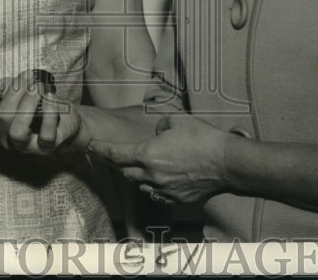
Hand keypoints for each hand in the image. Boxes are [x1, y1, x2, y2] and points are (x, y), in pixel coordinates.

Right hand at [0, 71, 81, 154]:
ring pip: (18, 130)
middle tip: (29, 76)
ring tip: (39, 86)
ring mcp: (26, 146)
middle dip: (16, 91)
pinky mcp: (46, 147)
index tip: (1, 82)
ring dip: (29, 103)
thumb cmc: (38, 102)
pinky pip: (45, 135)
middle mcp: (7, 138)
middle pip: (2, 117)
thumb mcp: (16, 91)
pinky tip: (51, 96)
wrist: (67, 117)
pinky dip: (49, 112)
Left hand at [88, 113, 231, 203]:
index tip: (91, 146)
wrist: (226, 162)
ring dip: (134, 175)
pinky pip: (156, 193)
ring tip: (133, 166)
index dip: (101, 150)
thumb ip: (159, 126)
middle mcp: (152, 176)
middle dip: (114, 163)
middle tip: (107, 156)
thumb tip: (157, 134)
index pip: (117, 154)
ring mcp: (164, 190)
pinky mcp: (177, 199)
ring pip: (140, 184)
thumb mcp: (176, 119)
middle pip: (124, 171)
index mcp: (149, 154)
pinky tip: (155, 178)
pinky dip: (151, 185)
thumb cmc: (203, 137)